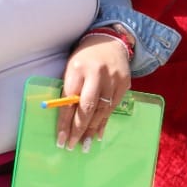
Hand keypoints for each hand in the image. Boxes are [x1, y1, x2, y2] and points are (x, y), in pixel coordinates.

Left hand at [57, 32, 132, 149]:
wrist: (110, 41)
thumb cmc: (84, 58)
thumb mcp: (71, 69)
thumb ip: (70, 90)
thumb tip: (66, 118)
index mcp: (78, 69)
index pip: (70, 100)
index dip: (65, 121)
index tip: (61, 139)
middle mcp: (97, 74)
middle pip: (88, 107)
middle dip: (79, 129)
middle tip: (72, 145)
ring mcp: (114, 79)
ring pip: (102, 110)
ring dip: (92, 129)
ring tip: (84, 144)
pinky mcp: (125, 83)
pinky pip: (113, 107)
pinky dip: (105, 121)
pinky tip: (98, 133)